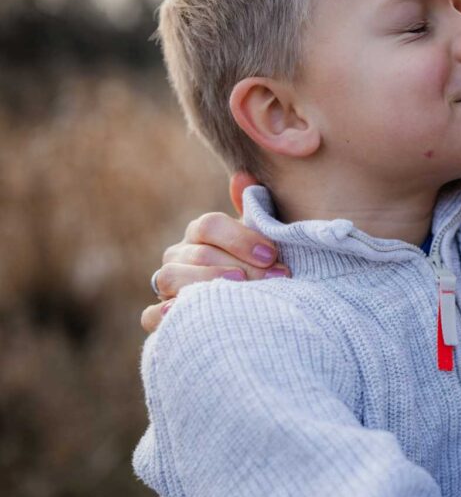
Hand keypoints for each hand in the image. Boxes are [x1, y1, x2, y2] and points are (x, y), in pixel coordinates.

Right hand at [141, 172, 288, 331]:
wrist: (253, 308)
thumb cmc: (258, 268)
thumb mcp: (261, 240)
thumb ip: (254, 212)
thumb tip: (243, 178)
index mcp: (201, 234)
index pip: (209, 225)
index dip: (241, 238)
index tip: (272, 255)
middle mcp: (179, 256)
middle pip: (198, 254)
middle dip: (240, 266)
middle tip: (274, 278)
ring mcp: (166, 286)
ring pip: (171, 278)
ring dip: (207, 283)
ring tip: (240, 290)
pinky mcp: (161, 318)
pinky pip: (150, 315)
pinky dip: (163, 315)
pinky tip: (184, 312)